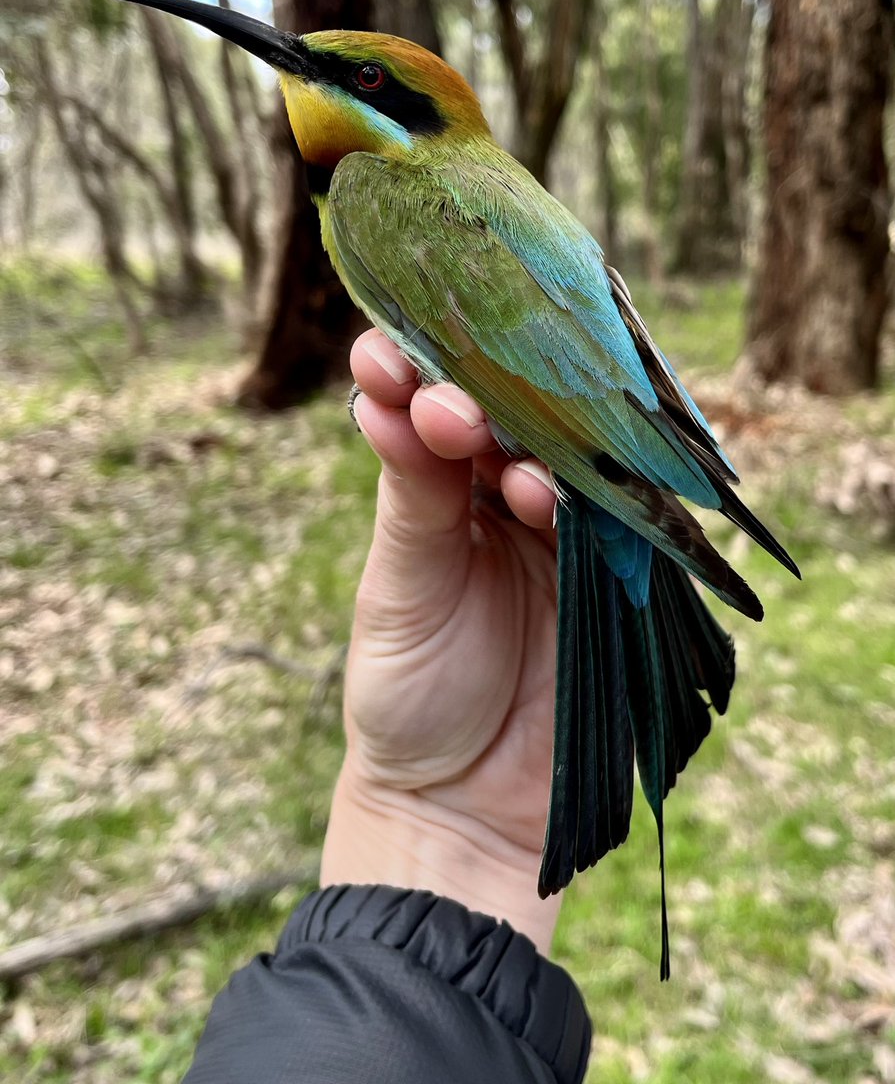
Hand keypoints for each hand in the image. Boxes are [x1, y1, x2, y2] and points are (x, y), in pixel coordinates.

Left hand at [320, 329, 561, 949]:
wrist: (465, 809)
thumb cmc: (408, 697)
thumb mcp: (396, 590)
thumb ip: (411, 498)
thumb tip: (396, 398)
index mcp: (429, 490)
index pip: (422, 404)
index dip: (406, 370)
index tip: (381, 355)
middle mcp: (491, 496)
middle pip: (496, 413)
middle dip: (471, 395)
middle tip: (444, 401)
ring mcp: (551, 530)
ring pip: (551, 453)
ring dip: (525, 445)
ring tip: (496, 461)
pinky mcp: (602, 572)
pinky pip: (598, 515)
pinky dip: (575, 496)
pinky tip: (545, 493)